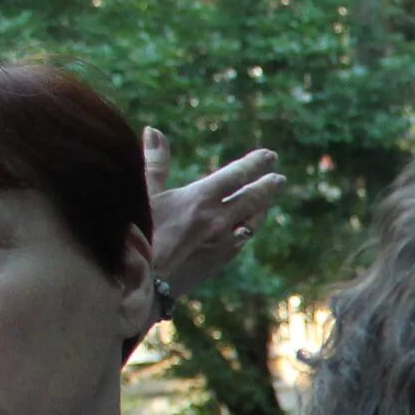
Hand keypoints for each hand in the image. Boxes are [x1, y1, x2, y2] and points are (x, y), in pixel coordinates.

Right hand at [145, 128, 285, 294]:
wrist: (138, 284)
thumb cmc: (134, 234)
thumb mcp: (142, 195)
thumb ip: (154, 163)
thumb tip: (154, 130)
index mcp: (200, 200)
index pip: (236, 176)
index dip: (255, 164)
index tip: (270, 156)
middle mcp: (218, 222)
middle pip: (252, 200)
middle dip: (267, 187)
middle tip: (279, 178)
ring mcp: (222, 244)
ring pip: (251, 223)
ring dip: (261, 209)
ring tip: (267, 201)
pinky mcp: (220, 262)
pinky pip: (241, 241)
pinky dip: (247, 229)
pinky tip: (246, 228)